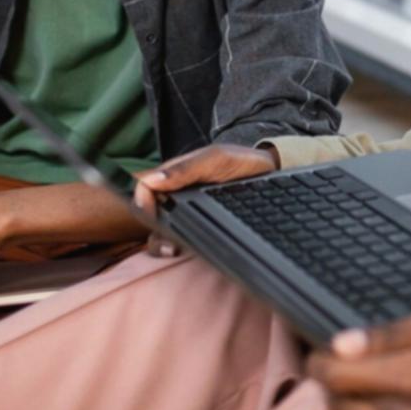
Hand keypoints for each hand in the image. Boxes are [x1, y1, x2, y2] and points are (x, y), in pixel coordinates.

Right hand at [135, 144, 277, 256]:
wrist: (269, 171)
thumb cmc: (239, 161)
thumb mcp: (215, 158)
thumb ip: (185, 168)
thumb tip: (152, 180)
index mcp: (174, 174)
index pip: (144, 188)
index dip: (141, 202)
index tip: (149, 214)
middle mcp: (177, 194)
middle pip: (150, 216)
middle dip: (153, 231)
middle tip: (167, 243)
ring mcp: (188, 210)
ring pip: (163, 231)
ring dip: (163, 243)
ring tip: (174, 250)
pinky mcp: (202, 224)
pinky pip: (185, 237)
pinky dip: (181, 246)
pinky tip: (188, 250)